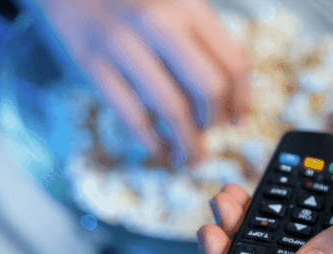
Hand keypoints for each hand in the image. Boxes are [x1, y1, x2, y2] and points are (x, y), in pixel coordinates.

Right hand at [38, 0, 251, 167]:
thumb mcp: (172, 3)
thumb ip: (200, 39)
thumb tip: (227, 97)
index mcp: (187, 7)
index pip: (232, 63)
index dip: (240, 101)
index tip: (237, 121)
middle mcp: (160, 23)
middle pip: (208, 89)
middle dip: (213, 124)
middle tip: (210, 139)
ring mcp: (123, 44)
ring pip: (170, 107)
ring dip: (185, 143)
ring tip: (188, 158)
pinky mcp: (92, 63)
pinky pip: (130, 113)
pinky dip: (150, 141)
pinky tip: (158, 150)